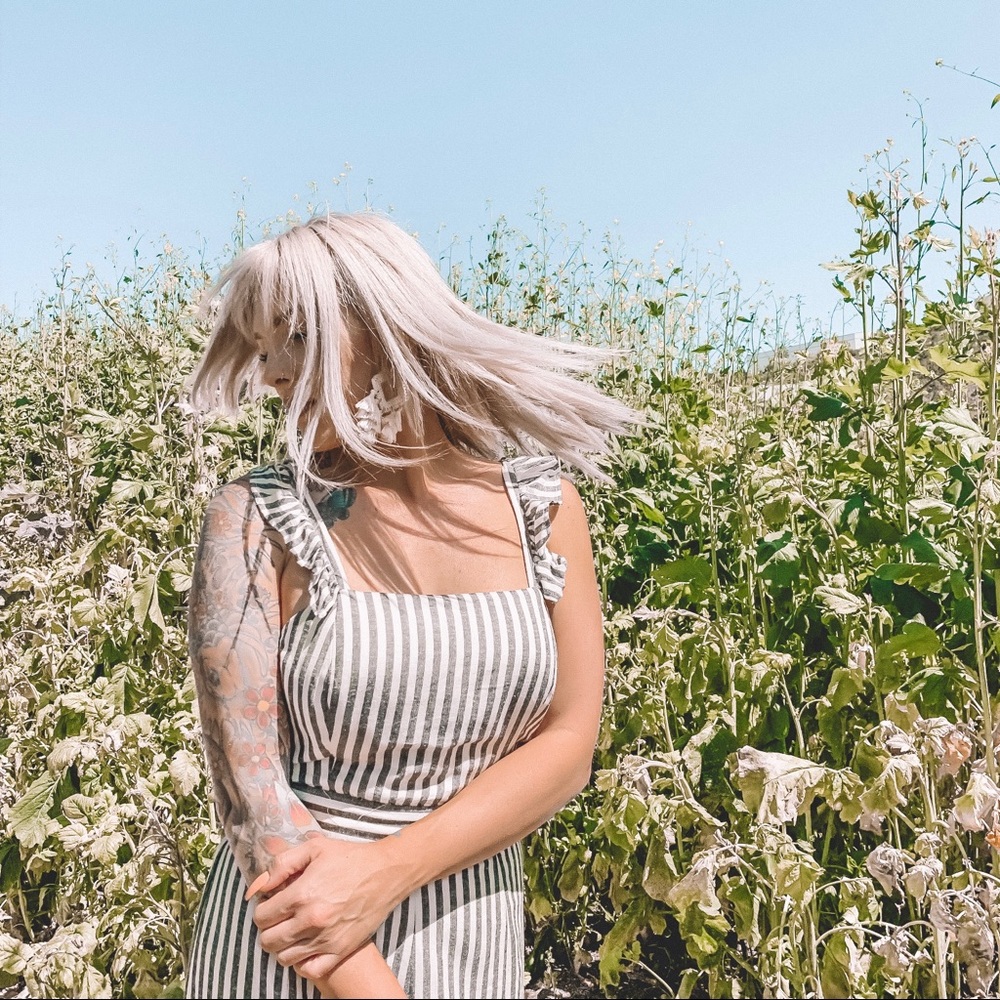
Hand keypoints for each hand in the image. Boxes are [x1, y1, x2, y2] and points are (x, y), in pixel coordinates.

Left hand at [247, 833, 400, 973]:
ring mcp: (327, 938)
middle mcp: (312, 919)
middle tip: (279, 917)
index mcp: (302, 894)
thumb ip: (281, 864)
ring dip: (282, 945)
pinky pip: (309, 969)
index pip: (261, 916)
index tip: (271, 903)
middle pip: (268, 940)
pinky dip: (302, 961)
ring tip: (291, 930)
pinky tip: (306, 946)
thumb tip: (258, 885)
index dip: (261, 909)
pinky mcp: (341, 949)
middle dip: (268, 928)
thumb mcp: (314, 848)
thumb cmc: (350, 857)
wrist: (387, 871)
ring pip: (284, 957)